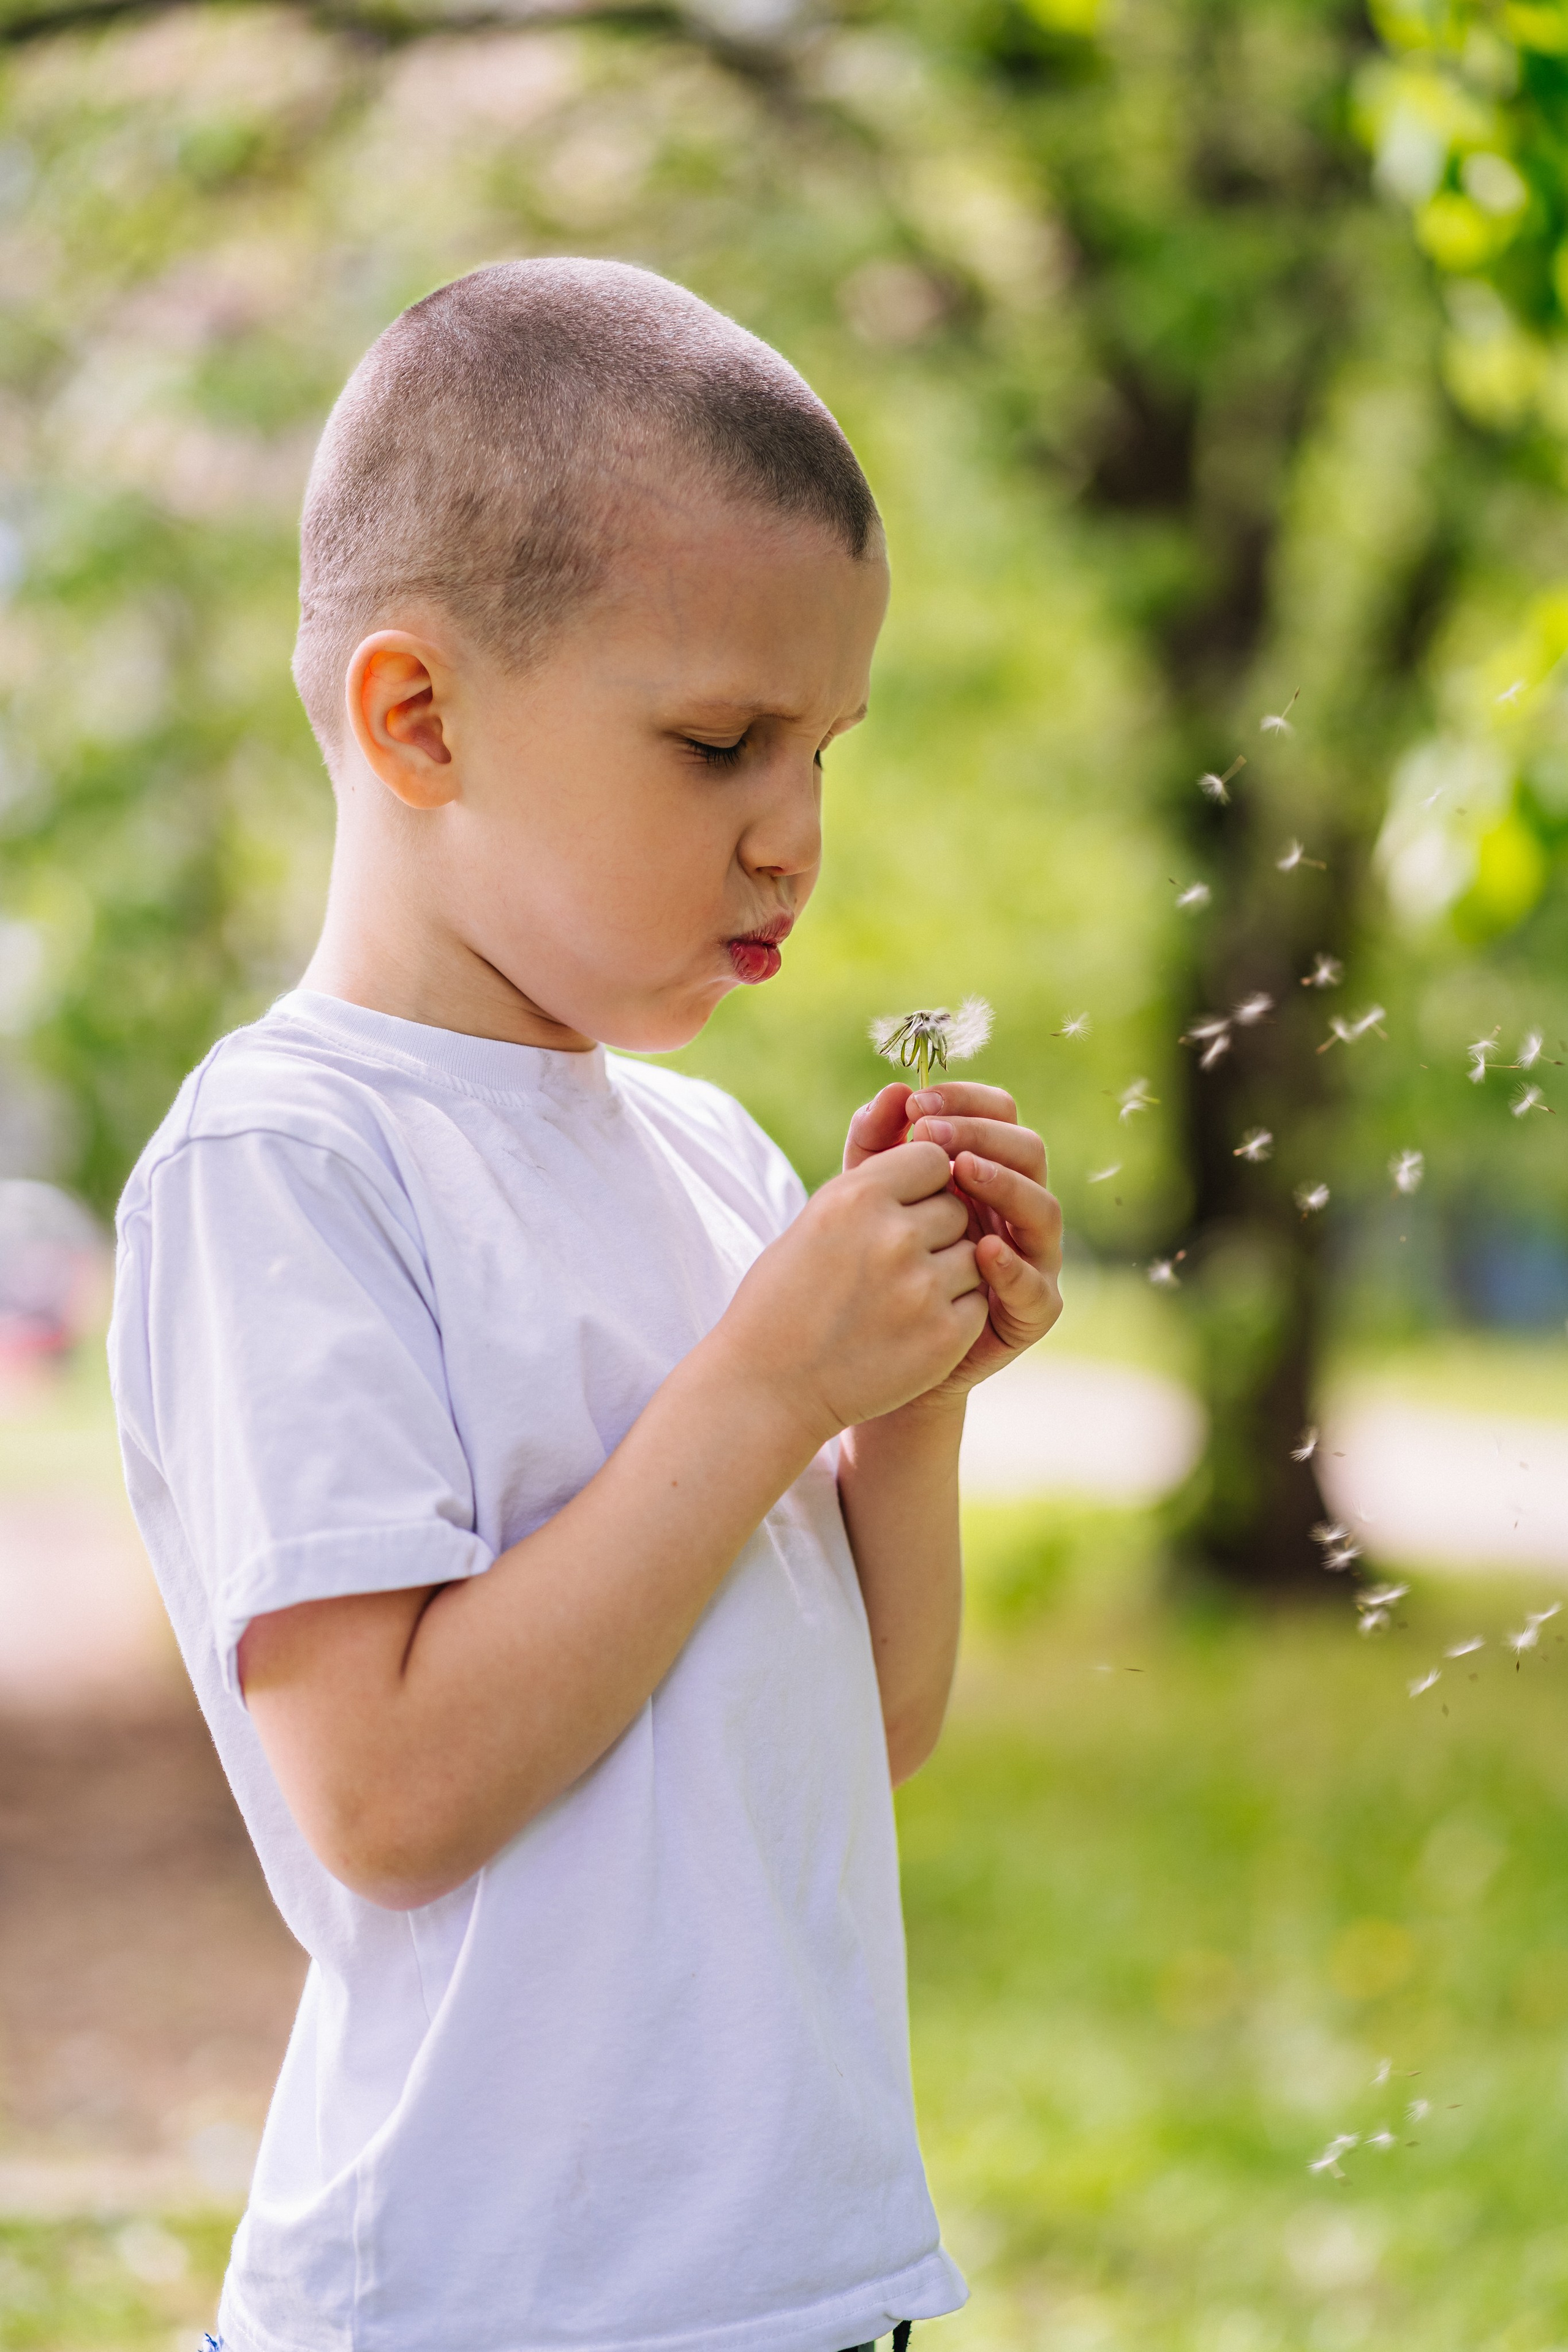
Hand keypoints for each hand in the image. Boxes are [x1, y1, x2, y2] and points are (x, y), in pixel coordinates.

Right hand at [715, 1138, 989, 1442]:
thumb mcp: (817, 1215)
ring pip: (975, 1253)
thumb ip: (871, 1162)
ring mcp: (923, 1288)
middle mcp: (894, 1235)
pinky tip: (909, 1329)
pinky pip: (978, 1301)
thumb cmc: (786, 1294)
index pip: (933, 1157)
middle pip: (958, 1205)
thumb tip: (902, 1096)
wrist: (767, 1387)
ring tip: (898, 1298)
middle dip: (937, 1229)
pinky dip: (953, 1313)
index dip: (922, 1184)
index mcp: (857, 1196)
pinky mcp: (945, 1335)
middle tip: (890, 1264)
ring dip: (950, 1271)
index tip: (897, 1210)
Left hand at [844, 1080, 1062, 1404]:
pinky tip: (981, 1250)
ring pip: (1043, 1210)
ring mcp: (1032, 1258)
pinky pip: (1037, 1285)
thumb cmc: (875, 1262)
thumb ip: (875, 1144)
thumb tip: (894, 1090)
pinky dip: (1014, 1266)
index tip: (917, 1103)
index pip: (998, 1115)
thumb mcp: (868, 1196)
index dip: (965, 1102)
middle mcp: (1017, 1207)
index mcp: (987, 1170)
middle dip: (981, 1135)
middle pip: (1028, 1151)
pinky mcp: (1032, 1310)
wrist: (871, 1350)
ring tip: (963, 1172)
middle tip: (930, 1135)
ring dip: (1006, 1185)